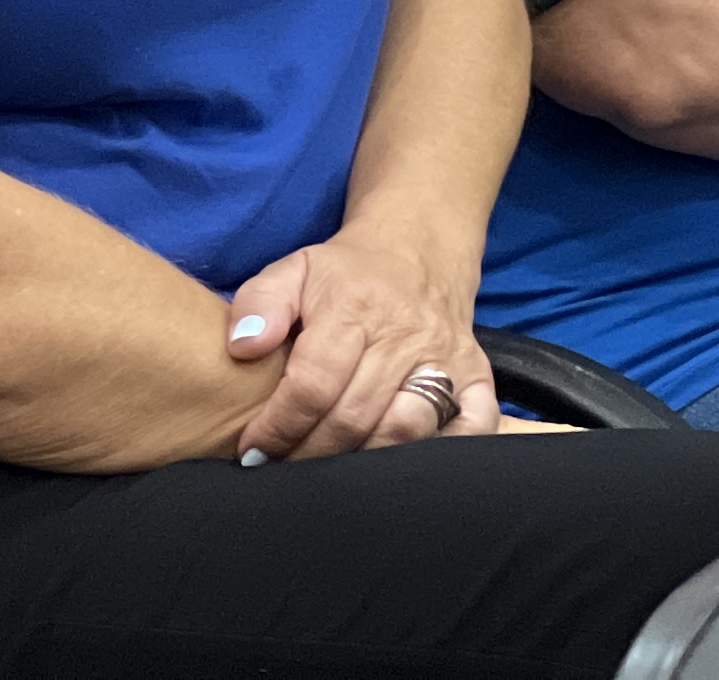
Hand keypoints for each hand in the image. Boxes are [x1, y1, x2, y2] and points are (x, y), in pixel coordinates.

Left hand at [225, 229, 497, 460]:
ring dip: (363, 461)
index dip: (278, 427)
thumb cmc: (347, 273)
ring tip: (331, 472)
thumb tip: (243, 347)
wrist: (417, 246)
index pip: (313, 384)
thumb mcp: (294, 269)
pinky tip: (405, 464)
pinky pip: (471, 424)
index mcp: (355, 307)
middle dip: (310, 455)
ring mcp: (446, 355)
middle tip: (283, 468)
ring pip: (407, 429)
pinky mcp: (475, 373)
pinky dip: (445, 450)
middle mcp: (405, 334)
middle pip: (354, 416)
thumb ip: (258, 303)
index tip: (254, 450)